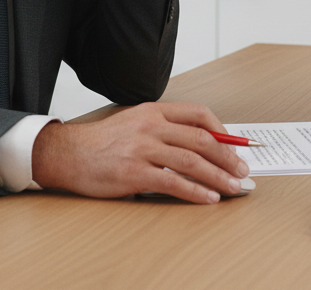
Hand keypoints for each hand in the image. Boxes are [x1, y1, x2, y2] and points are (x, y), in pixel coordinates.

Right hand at [30, 103, 250, 203]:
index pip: (198, 113)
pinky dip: (196, 192)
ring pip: (193, 162)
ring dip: (219, 176)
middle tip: (242, 169)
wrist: (68, 154)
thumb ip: (163, 129)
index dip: (222, 129)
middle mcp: (151, 126)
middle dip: (228, 156)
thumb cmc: (102, 142)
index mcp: (153, 111)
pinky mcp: (135, 173)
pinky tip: (209, 198)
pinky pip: (174, 183)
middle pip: (202, 139)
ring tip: (233, 187)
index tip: (235, 143)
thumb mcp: (134, 122)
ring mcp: (143, 149)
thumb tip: (200, 145)